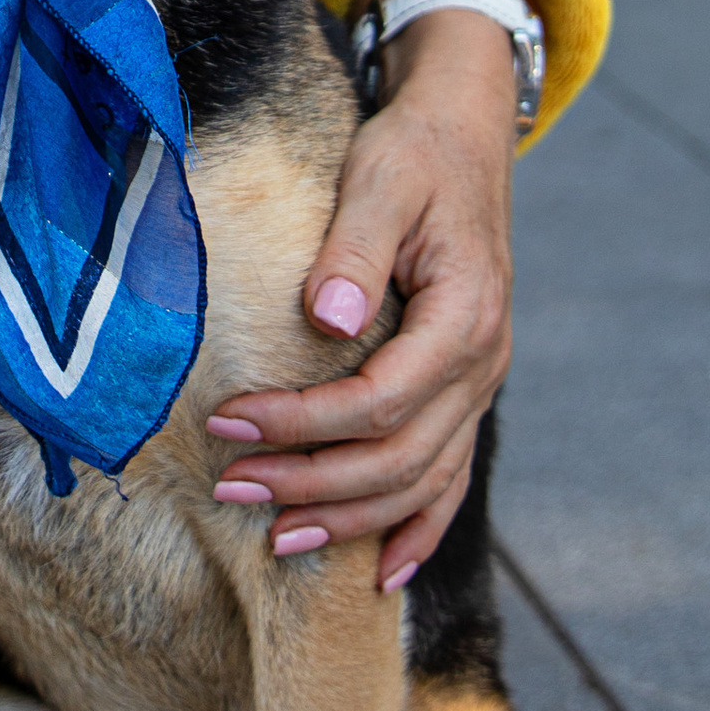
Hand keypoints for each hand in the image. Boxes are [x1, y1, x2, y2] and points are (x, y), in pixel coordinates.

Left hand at [207, 0, 518, 594]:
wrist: (463, 139)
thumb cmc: (413, 155)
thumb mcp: (380, 181)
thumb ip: (355, 251)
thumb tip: (326, 319)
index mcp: (466, 317)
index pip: (379, 401)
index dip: (301, 422)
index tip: (226, 420)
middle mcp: (483, 364)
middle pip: (398, 457)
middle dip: (310, 482)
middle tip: (229, 486)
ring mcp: (481, 386)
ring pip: (423, 482)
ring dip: (351, 517)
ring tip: (277, 540)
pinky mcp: (466, 392)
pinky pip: (449, 478)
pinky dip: (417, 527)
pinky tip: (382, 571)